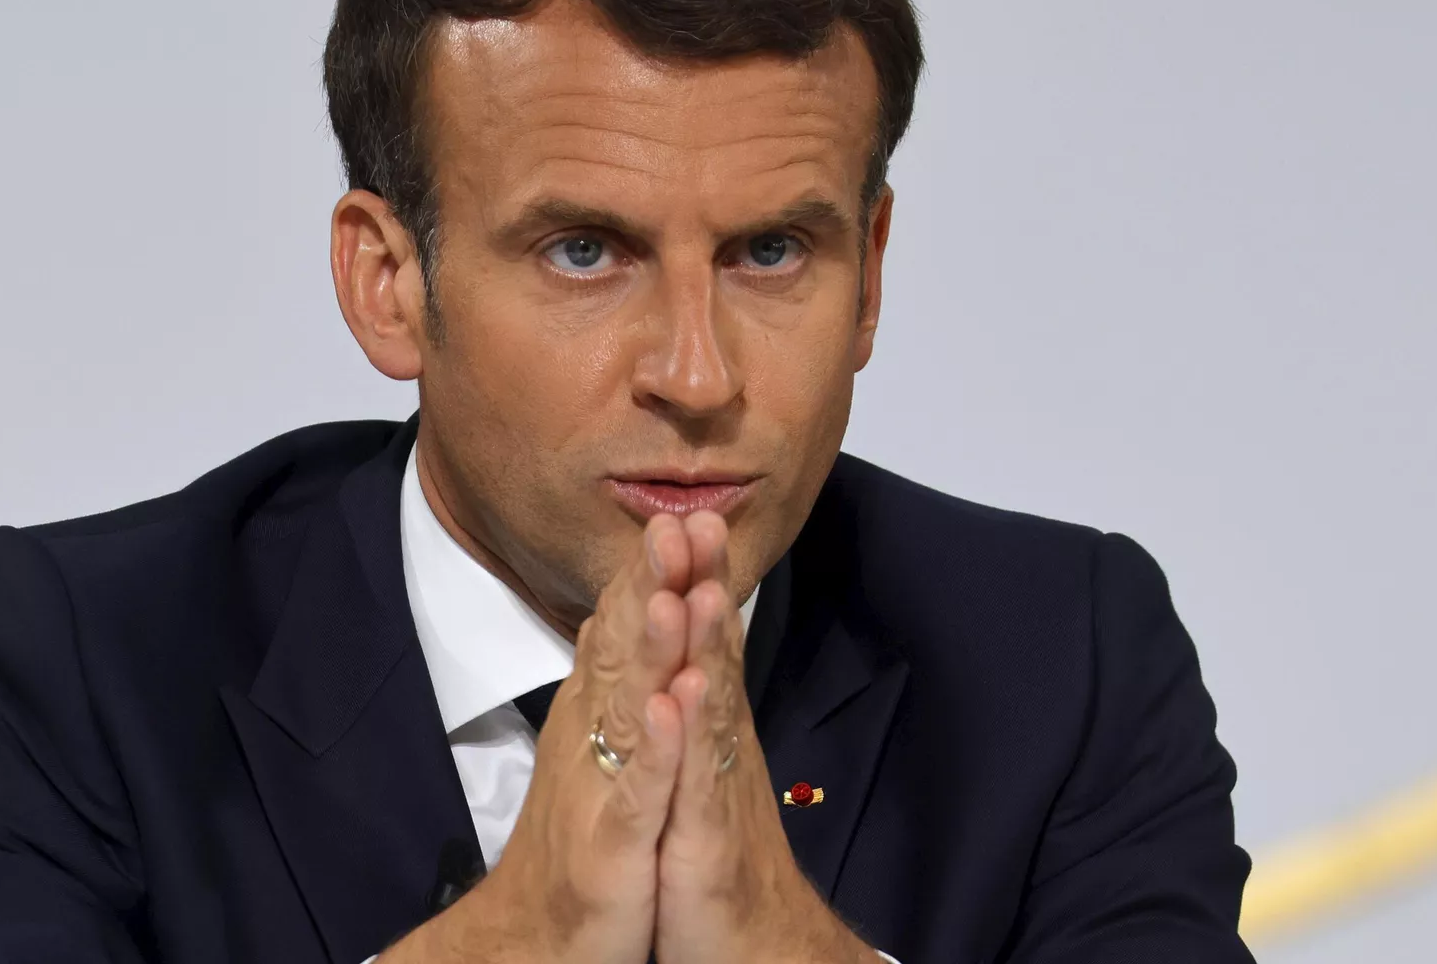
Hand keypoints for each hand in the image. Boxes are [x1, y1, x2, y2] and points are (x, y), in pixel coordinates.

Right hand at [380, 515, 697, 963]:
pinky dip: (653, 747)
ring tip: (673, 595)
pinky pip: (637, 788)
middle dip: (651, 586)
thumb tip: (613, 613)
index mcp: (597, 715)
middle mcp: (592, 737)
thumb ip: (610, 680)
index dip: (652, 573)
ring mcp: (602, 785)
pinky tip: (668, 709)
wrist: (540, 938)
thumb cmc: (583, 844)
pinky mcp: (614, 841)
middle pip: (622, 650)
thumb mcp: (601, 751)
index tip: (682, 514)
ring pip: (628, 706)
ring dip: (651, 651)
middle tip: (675, 521)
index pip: (624, 630)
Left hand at [652, 511, 874, 963]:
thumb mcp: (698, 777)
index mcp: (709, 732)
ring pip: (711, 706)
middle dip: (703, 585)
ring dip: (704, 646)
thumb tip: (694, 662)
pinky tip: (683, 697)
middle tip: (699, 517)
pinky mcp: (705, 841)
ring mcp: (716, 791)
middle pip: (714, 656)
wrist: (753, 948)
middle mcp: (720, 750)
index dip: (692, 579)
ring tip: (696, 587)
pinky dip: (688, 739)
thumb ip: (698, 716)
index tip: (685, 514)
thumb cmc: (714, 863)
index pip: (701, 642)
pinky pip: (695, 783)